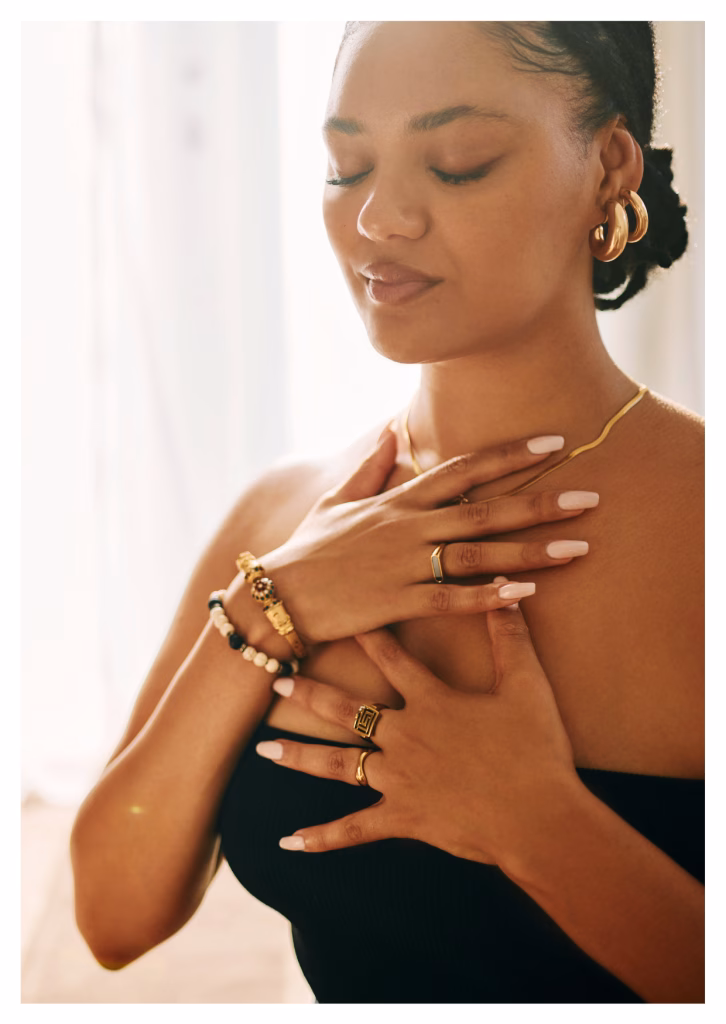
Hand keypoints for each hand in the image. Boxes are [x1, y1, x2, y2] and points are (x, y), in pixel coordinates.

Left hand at [255, 580, 584, 869]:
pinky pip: (354, 829)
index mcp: (431, 702)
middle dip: (309, 693)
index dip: (365, 635)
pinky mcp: (403, 819)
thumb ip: (510, 636)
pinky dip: (322, 838)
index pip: (391, 658)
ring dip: (299, 756)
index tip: (337, 616)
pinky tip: (291, 842)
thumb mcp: (526, 685)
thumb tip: (506, 589)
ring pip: (337, 764)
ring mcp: (398, 780)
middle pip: (346, 710)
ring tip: (263, 749)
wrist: (539, 818)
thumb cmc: (536, 750)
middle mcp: (405, 736)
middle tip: (276, 682)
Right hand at [261, 425, 596, 643]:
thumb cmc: (309, 549)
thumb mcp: (337, 499)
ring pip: (479, 553)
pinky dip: (489, 597)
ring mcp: (404, 564)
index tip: (553, 442)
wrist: (276, 596)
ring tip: (578, 547)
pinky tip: (526, 594)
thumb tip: (392, 431)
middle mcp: (408, 526)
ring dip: (530, 550)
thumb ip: (370, 466)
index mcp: (399, 500)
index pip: (463, 468)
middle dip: (540, 501)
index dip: (510, 454)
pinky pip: (451, 599)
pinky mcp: (397, 602)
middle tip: (590, 498)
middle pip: (485, 509)